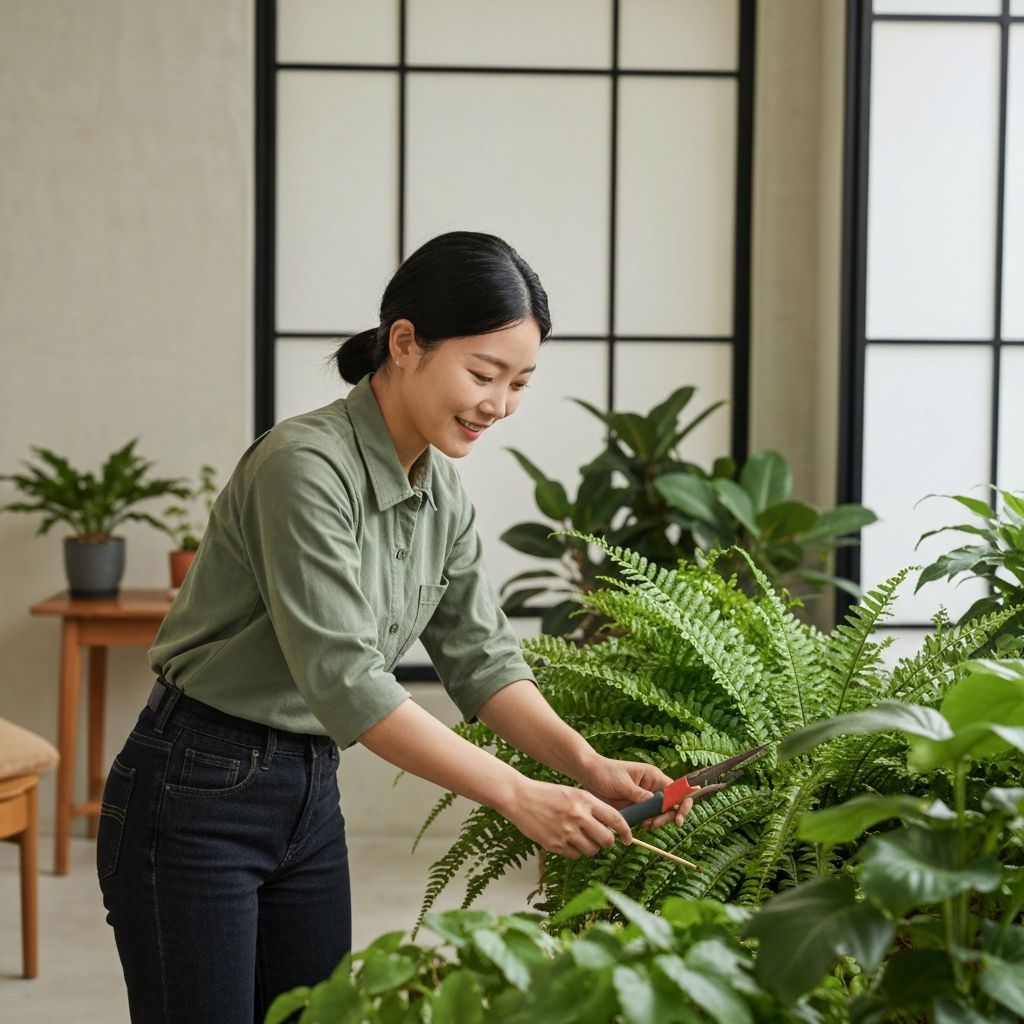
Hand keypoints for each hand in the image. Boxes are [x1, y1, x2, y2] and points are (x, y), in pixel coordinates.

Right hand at [502, 778, 630, 858]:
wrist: (520, 798)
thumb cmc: (547, 794)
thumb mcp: (573, 794)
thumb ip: (592, 808)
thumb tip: (610, 827)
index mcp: (585, 800)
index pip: (615, 819)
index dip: (626, 831)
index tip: (628, 839)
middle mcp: (578, 816)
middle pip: (606, 840)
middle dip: (608, 842)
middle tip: (603, 840)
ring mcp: (566, 831)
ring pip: (592, 850)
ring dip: (590, 847)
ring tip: (581, 838)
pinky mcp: (555, 844)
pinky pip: (575, 855)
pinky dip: (575, 851)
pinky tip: (567, 840)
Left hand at [580, 756, 693, 828]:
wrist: (588, 776)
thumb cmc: (605, 772)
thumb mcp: (622, 783)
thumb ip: (639, 794)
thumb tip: (656, 803)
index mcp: (653, 776)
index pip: (675, 790)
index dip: (682, 803)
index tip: (679, 817)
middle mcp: (652, 788)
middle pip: (671, 805)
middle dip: (667, 817)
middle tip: (654, 824)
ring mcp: (644, 799)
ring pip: (660, 814)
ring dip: (657, 821)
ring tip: (645, 824)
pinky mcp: (636, 808)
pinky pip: (647, 818)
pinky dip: (647, 823)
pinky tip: (640, 824)